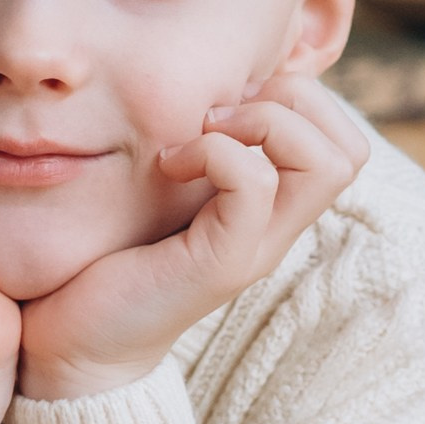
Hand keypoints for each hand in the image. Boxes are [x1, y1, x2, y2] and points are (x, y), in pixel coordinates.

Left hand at [17, 71, 368, 402]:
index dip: (301, 97)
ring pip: (327, 165)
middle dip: (294, 99)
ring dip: (264, 122)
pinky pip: (255, 186)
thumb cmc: (110, 256)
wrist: (74, 342)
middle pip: (350, 150)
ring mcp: (256, 249)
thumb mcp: (163, 187)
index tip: (228, 99)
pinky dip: (215, 152)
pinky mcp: (221, 265)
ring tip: (203, 131)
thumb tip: (200, 82)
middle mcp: (278, 230)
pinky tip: (169, 164)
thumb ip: (195, 147)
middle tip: (221, 111)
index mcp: (272, 208)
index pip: (344, 141)